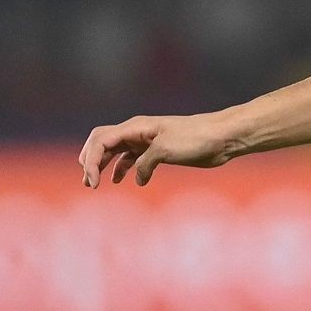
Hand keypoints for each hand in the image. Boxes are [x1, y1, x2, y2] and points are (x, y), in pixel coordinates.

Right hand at [78, 114, 236, 187]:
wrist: (221, 137)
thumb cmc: (196, 138)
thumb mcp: (166, 150)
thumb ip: (145, 163)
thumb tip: (137, 179)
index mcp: (135, 127)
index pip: (101, 141)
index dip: (91, 161)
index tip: (93, 182)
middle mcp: (137, 132)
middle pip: (102, 143)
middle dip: (91, 161)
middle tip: (89, 183)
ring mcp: (147, 141)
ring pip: (115, 150)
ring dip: (103, 165)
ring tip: (95, 183)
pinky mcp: (158, 150)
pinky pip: (132, 158)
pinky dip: (123, 168)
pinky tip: (122, 181)